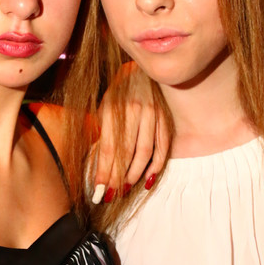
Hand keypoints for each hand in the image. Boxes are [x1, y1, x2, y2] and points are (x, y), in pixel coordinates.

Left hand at [92, 63, 168, 202]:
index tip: (99, 190)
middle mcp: (134, 111)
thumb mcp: (104, 107)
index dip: (104, 172)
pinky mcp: (165, 119)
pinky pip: (162, 148)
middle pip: (126, 153)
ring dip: (134, 175)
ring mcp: (152, 115)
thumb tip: (98, 163)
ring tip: (125, 189)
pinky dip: (156, 166)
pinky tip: (147, 179)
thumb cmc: (118, 93)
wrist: (142, 70)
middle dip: (117, 178)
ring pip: (145, 153)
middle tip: (110, 194)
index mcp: (113, 108)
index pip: (108, 148)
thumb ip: (102, 132)